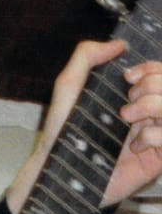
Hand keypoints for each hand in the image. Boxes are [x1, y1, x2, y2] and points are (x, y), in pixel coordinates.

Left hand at [6, 39, 161, 213]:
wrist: (60, 170)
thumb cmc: (62, 130)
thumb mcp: (69, 85)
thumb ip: (87, 56)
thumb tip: (119, 43)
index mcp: (133, 95)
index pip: (160, 74)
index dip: (152, 69)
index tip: (129, 77)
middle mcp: (147, 114)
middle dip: (152, 85)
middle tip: (127, 100)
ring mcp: (155, 136)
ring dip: (153, 106)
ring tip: (126, 118)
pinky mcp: (157, 159)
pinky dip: (154, 135)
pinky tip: (134, 145)